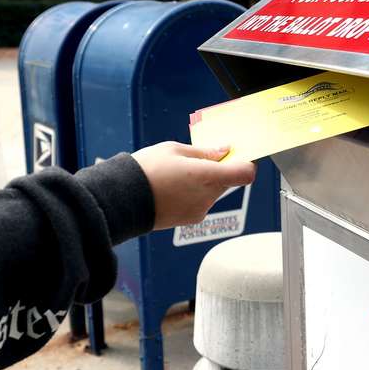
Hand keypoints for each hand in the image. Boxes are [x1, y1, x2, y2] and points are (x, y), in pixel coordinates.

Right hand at [132, 142, 256, 229]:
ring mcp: (200, 210)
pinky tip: (173, 188)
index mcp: (207, 176)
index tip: (238, 156)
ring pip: (213, 192)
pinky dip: (193, 194)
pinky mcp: (190, 220)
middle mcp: (207, 196)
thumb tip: (224, 151)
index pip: (245, 173)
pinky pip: (201, 202)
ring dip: (204, 182)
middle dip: (218, 170)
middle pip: (228, 181)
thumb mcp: (174, 150)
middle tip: (198, 159)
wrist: (123, 200)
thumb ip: (204, 152)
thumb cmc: (145, 171)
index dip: (246, 163)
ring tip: (177, 175)